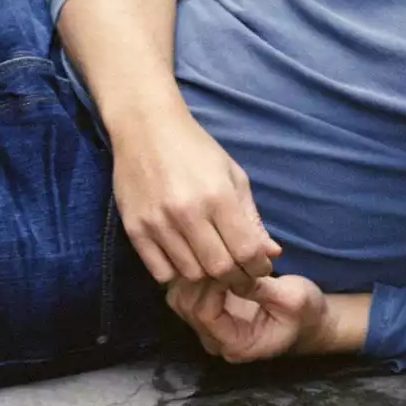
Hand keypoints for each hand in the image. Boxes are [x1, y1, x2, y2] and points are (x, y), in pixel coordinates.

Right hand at [110, 105, 280, 292]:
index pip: (247, 251)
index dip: (259, 267)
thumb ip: (251, 217)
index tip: (260, 267)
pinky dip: (175, 273)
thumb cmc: (195, 148)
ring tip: (209, 261)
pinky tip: (182, 257)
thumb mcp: (232, 175)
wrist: (145, 127)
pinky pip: (160, 272)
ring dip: (205, 274)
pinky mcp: (135, 229)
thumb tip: (271, 253)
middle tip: (238, 273)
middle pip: (220, 269)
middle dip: (236, 277)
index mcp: (218, 196)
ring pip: (191, 274)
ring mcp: (158, 223)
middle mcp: (187, 213)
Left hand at [166, 271, 330, 363]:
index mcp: (238, 345)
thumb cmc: (306, 313)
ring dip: (193, 275)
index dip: (211, 286)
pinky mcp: (206, 314)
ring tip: (215, 255)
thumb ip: (260, 288)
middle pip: (186, 308)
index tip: (229, 265)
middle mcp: (216, 342)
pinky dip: (192, 275)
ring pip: (179, 300)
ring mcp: (208, 330)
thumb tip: (231, 271)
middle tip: (220, 254)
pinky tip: (211, 259)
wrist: (310, 323)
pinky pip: (185, 295)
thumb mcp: (292, 298)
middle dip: (199, 278)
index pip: (205, 314)